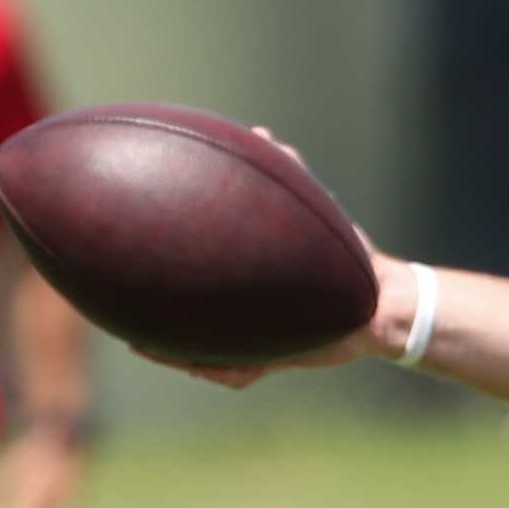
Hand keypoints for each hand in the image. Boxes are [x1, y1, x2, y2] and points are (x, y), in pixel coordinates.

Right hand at [143, 127, 409, 384]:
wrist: (382, 300)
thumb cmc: (344, 252)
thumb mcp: (311, 208)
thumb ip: (288, 171)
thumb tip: (260, 133)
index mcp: (241, 284)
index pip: (194, 285)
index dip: (162, 280)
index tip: (129, 263)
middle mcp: (244, 316)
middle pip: (190, 328)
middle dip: (157, 330)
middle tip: (126, 323)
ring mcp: (258, 342)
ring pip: (206, 357)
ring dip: (179, 354)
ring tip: (146, 346)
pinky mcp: (279, 361)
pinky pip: (240, 374)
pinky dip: (221, 370)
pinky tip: (200, 364)